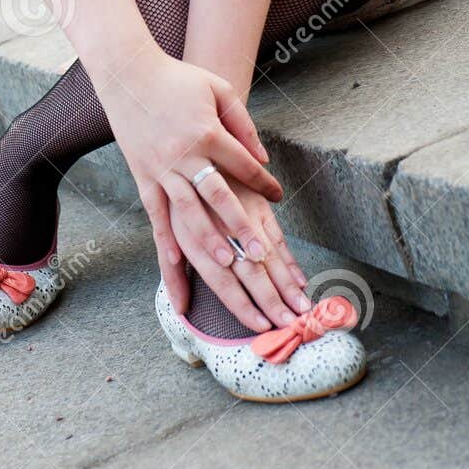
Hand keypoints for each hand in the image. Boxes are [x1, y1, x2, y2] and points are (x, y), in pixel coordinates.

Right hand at [97, 48, 284, 306]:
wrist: (128, 74)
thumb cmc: (178, 79)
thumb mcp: (218, 90)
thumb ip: (243, 123)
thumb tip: (262, 158)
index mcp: (207, 132)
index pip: (243, 164)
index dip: (264, 182)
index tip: (279, 196)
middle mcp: (184, 154)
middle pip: (218, 196)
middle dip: (241, 226)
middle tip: (260, 254)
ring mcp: (160, 168)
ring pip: (188, 211)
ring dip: (208, 239)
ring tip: (227, 264)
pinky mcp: (142, 175)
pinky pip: (155, 212)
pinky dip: (166, 237)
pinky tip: (176, 260)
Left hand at [168, 173, 310, 330]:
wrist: (188, 143)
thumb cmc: (176, 195)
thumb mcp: (166, 231)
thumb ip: (173, 273)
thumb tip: (180, 309)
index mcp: (193, 238)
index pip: (221, 280)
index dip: (241, 304)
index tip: (260, 325)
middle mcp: (219, 227)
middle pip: (248, 269)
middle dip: (270, 298)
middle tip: (290, 323)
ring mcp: (242, 214)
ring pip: (267, 253)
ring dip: (286, 282)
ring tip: (302, 307)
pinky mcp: (256, 202)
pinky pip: (276, 233)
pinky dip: (289, 258)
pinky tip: (300, 279)